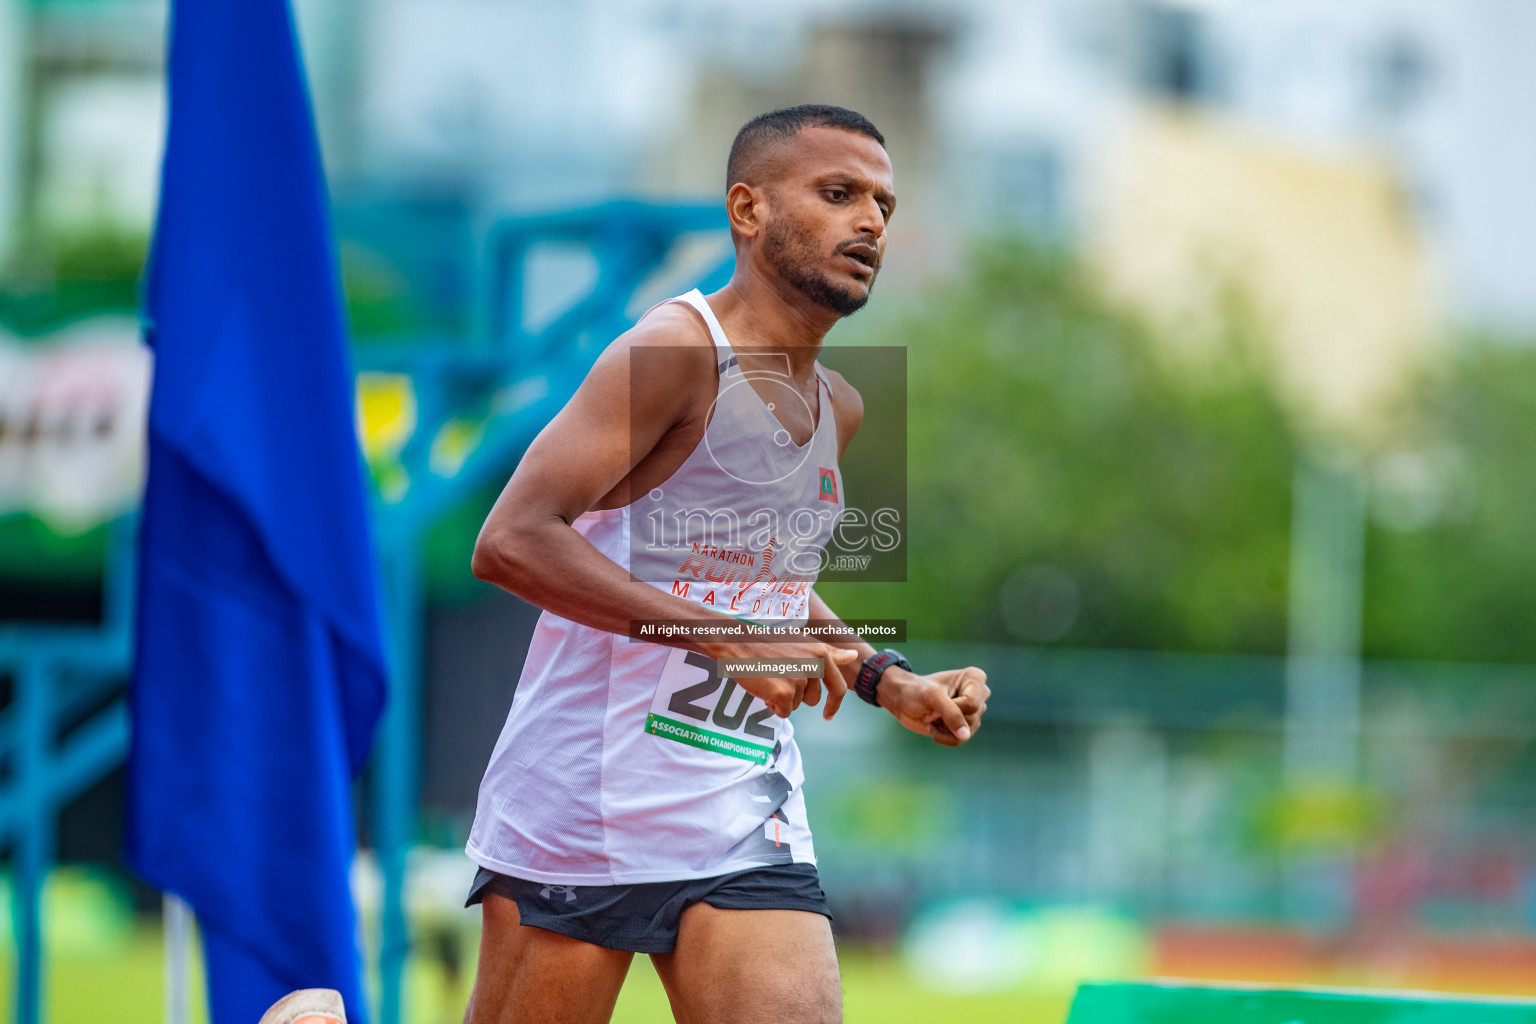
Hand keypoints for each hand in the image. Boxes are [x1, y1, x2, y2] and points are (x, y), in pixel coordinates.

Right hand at [699, 641, 859, 719]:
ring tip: (769, 678)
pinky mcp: (784, 694)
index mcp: (820, 653)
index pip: (838, 686)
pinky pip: (784, 712)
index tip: (828, 714)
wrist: (737, 643)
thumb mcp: (803, 643)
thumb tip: (854, 655)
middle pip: (813, 699)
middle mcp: (814, 667)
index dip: (834, 703)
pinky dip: (773, 705)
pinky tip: (763, 687)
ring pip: (797, 705)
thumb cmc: (768, 643)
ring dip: (783, 698)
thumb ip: (830, 653)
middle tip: (778, 677)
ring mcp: (799, 681)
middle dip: (797, 695)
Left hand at [878, 665, 988, 746]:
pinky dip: (942, 736)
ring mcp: (974, 713)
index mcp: (975, 679)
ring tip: (932, 716)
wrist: (903, 701)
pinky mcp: (965, 727)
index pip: (972, 704)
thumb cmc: (916, 691)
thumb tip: (965, 736)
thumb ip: (951, 713)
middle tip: (932, 708)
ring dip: (942, 728)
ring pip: (965, 732)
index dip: (952, 708)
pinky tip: (933, 726)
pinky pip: (959, 741)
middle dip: (946, 718)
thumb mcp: (932, 696)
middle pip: (970, 719)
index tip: (936, 700)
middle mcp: (979, 695)